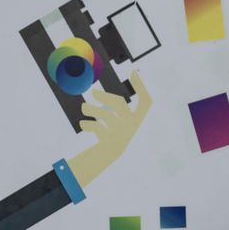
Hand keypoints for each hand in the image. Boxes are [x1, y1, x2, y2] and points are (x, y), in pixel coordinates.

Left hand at [67, 71, 150, 189]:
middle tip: (92, 92)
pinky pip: (98, 128)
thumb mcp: (120, 120)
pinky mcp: (110, 142)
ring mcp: (121, 135)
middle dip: (105, 96)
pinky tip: (82, 124)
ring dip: (92, 110)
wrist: (110, 156)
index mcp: (136, 120)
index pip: (146, 102)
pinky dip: (89, 125)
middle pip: (120, 105)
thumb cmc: (114, 133)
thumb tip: (96, 91)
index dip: (142, 87)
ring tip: (84, 108)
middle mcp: (131, 127)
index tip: (134, 72)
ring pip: (106, 116)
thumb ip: (115, 106)